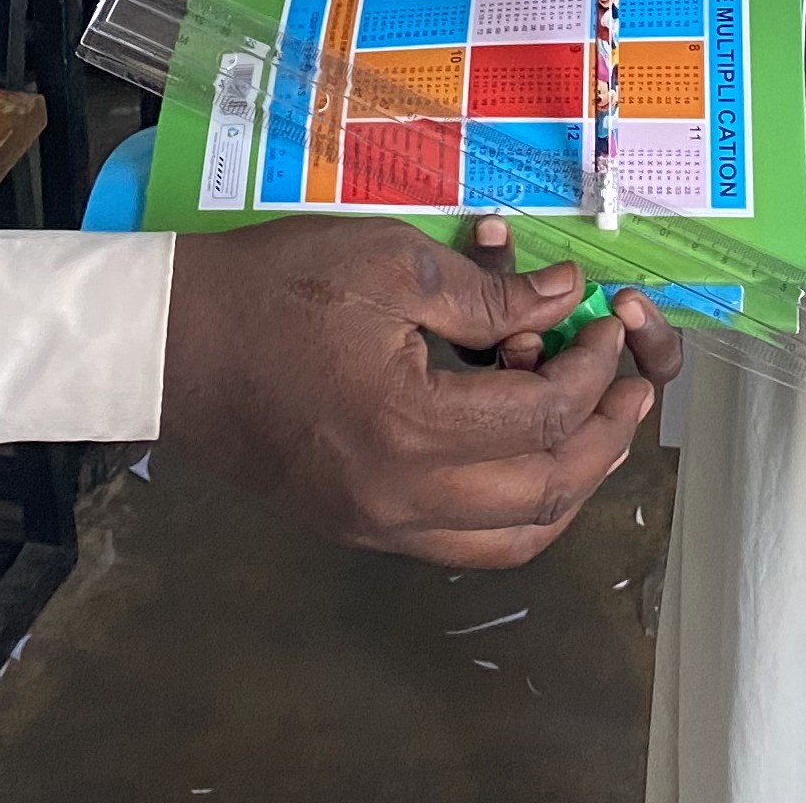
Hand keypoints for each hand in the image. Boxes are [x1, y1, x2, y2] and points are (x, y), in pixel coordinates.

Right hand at [158, 214, 680, 564]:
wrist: (173, 345)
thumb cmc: (274, 288)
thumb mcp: (388, 262)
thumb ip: (485, 292)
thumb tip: (563, 298)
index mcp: (410, 427)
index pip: (543, 417)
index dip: (592, 369)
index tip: (605, 324)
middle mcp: (401, 497)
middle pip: (544, 492)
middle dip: (603, 435)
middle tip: (632, 384)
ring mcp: (378, 525)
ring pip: (512, 538)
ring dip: (569, 486)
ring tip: (595, 426)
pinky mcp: (360, 529)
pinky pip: (464, 543)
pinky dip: (515, 510)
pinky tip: (528, 458)